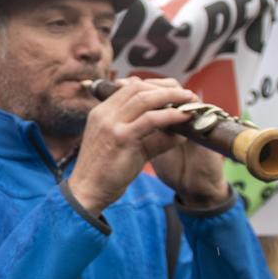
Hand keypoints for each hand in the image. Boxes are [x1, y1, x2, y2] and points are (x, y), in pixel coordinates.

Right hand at [63, 77, 212, 214]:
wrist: (87, 192)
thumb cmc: (105, 173)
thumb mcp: (125, 147)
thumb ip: (148, 136)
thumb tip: (177, 131)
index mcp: (101, 112)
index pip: (129, 87)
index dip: (154, 86)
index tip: (173, 92)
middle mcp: (104, 113)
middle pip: (138, 87)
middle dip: (165, 88)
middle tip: (186, 94)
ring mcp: (111, 124)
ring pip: (145, 98)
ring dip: (172, 96)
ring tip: (190, 100)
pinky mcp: (122, 138)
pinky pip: (151, 119)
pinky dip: (171, 115)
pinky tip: (184, 117)